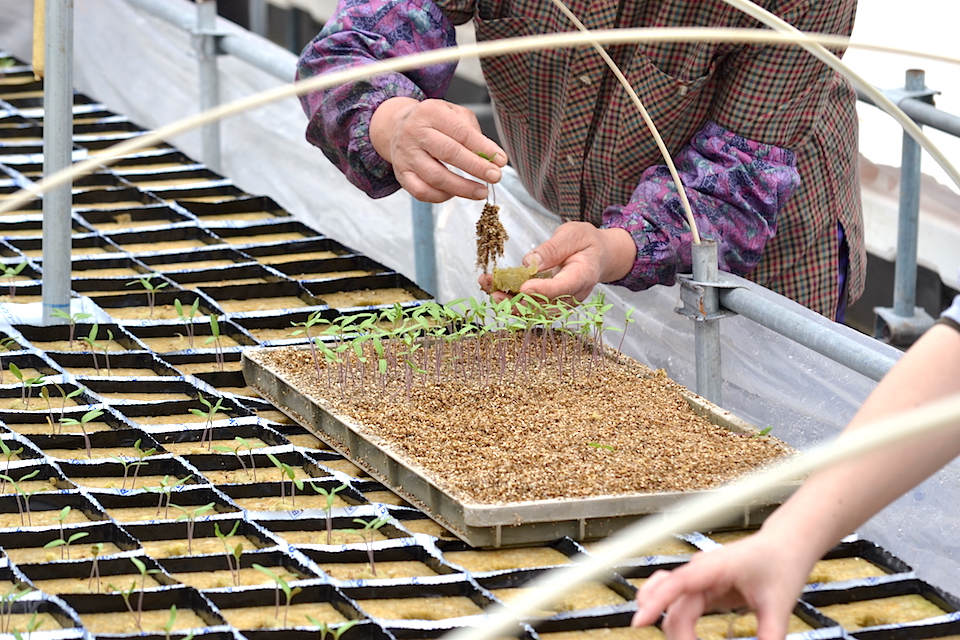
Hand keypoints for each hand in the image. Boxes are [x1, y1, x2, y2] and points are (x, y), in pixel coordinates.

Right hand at [370, 97, 507, 202]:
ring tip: (481, 192)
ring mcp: (407, 155)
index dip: (483, 148)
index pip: (461, 132)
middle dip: (476, 167)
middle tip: (495, 177)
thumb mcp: (453, 113)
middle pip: (448, 153)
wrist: (396, 127)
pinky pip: (421, 191)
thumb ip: (472, 131)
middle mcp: (415, 133)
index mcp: (431, 113)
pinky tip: (455, 194)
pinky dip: (441, 197)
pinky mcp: (401, 174)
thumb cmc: (433, 122)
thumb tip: (490, 156)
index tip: (501, 160)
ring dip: (462, 187)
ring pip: (435, 176)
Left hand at [479, 222, 636, 302]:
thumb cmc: (587, 243)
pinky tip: (491, 286)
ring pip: (532, 309)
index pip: (562, 288)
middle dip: (516, 300)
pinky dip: (509, 296)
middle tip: (494, 290)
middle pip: (543, 306)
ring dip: (507, 300)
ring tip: (486, 285)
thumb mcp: (573, 234)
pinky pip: (528, 304)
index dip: (543, 290)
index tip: (524, 288)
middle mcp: (571, 296)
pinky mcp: (548, 302)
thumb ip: (553, 248)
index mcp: (583, 276)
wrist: (598, 257)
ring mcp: (560, 302)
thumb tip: (529, 262)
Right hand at [633, 534, 810, 639]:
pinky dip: (669, 616)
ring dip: (671, 627)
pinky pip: (675, 603)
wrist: (784, 546)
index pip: (677, 583)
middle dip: (679, 636)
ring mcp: (697, 578)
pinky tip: (669, 629)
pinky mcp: (700, 587)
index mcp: (716, 567)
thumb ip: (770, 635)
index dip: (656, 602)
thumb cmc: (781, 564)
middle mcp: (699, 571)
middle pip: (674, 607)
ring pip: (671, 607)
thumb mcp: (779, 604)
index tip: (639, 621)